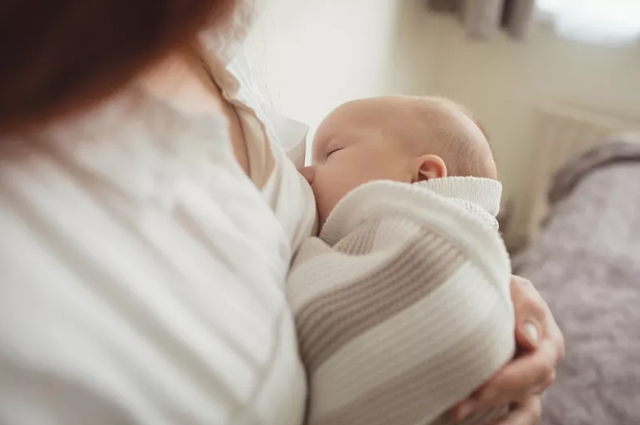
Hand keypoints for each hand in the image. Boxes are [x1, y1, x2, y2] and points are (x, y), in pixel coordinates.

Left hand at [451, 275, 564, 423]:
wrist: (480, 296)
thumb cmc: (496, 288)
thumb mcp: (513, 287)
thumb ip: (526, 305)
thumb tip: (531, 340)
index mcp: (547, 339)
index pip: (538, 364)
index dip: (511, 377)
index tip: (481, 384)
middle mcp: (542, 365)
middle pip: (527, 388)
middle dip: (494, 396)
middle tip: (460, 403)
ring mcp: (529, 383)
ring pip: (523, 408)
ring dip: (493, 412)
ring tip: (458, 413)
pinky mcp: (513, 395)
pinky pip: (517, 416)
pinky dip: (504, 424)